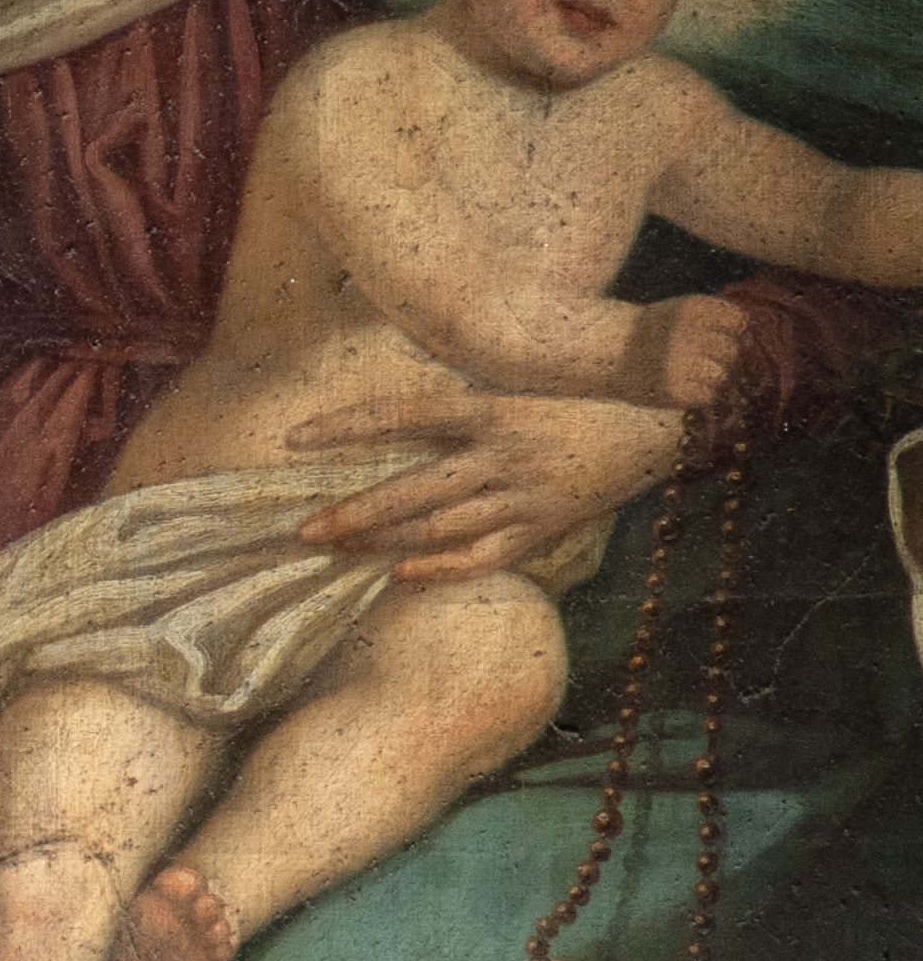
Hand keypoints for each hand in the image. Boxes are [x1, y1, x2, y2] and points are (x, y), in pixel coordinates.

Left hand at [290, 384, 677, 583]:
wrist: (667, 422)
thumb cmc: (579, 397)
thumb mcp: (516, 386)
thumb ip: (458, 405)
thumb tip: (388, 415)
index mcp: (491, 407)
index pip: (402, 414)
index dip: (347, 426)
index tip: (295, 439)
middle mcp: (502, 453)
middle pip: (412, 490)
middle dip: (353, 514)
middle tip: (304, 531)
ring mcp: (523, 496)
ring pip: (438, 530)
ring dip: (384, 543)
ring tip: (340, 549)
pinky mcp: (544, 528)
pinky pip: (483, 558)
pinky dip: (440, 569)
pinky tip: (400, 574)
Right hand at [647, 294, 747, 411]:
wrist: (602, 354)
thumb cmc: (648, 334)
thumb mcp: (678, 311)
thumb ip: (715, 320)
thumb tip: (751, 341)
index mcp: (692, 308)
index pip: (739, 321)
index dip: (734, 333)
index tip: (718, 338)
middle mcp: (688, 333)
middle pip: (732, 351)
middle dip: (722, 358)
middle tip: (698, 361)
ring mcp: (680, 363)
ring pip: (723, 375)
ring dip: (712, 379)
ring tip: (689, 376)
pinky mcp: (673, 390)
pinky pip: (708, 396)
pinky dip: (700, 396)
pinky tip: (682, 388)